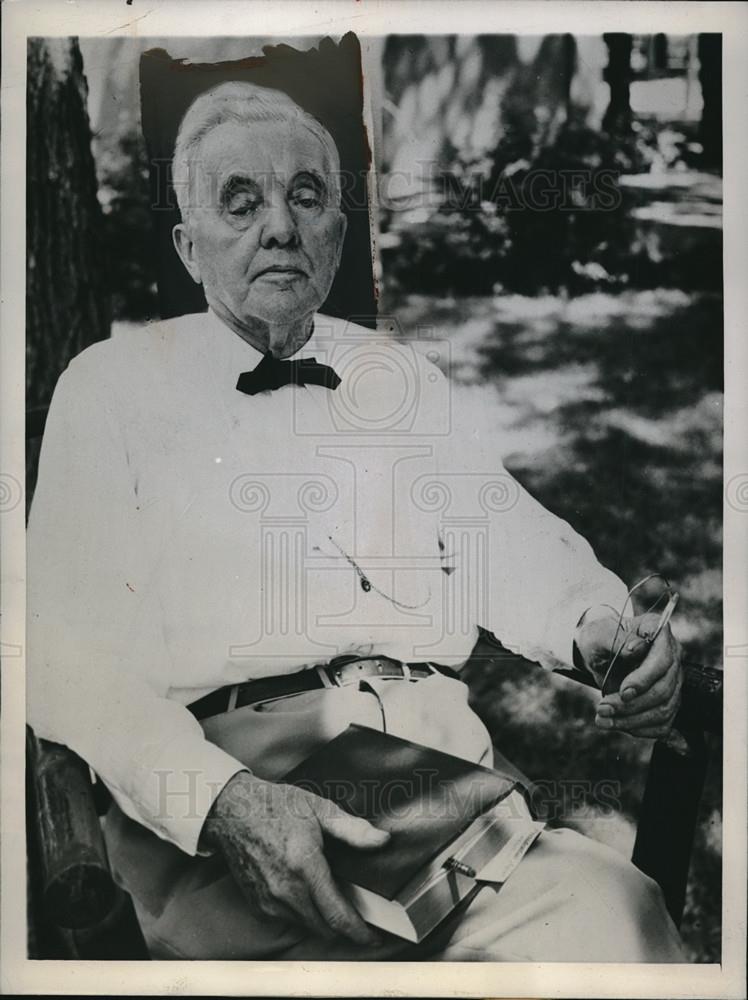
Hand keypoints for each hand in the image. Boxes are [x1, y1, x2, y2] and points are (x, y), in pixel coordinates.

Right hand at [201, 770, 388, 944]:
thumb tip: (382, 841)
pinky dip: (302, 913)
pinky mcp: (258, 905)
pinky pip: (287, 919)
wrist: (232, 811)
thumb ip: (352, 829)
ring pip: (306, 926)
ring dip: (322, 920)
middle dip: (344, 927)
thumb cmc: (275, 806)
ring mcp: (269, 901)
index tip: (374, 937)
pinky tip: (307, 893)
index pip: (337, 916)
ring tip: (331, 897)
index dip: (359, 932)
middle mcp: (286, 890)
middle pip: (325, 928)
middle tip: (358, 914)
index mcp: (305, 867)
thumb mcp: (319, 809)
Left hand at [576, 611, 682, 738]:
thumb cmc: (598, 638)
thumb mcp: (598, 634)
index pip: (663, 660)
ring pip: (664, 709)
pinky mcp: (667, 700)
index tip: (623, 692)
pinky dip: (640, 729)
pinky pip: (663, 724)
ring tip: (603, 719)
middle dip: (632, 705)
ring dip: (632, 720)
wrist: (598, 652)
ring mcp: (672, 680)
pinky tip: (619, 724)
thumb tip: (636, 648)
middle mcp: (672, 656)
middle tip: (602, 708)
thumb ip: (616, 639)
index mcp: (657, 632)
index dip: (645, 679)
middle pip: (664, 689)